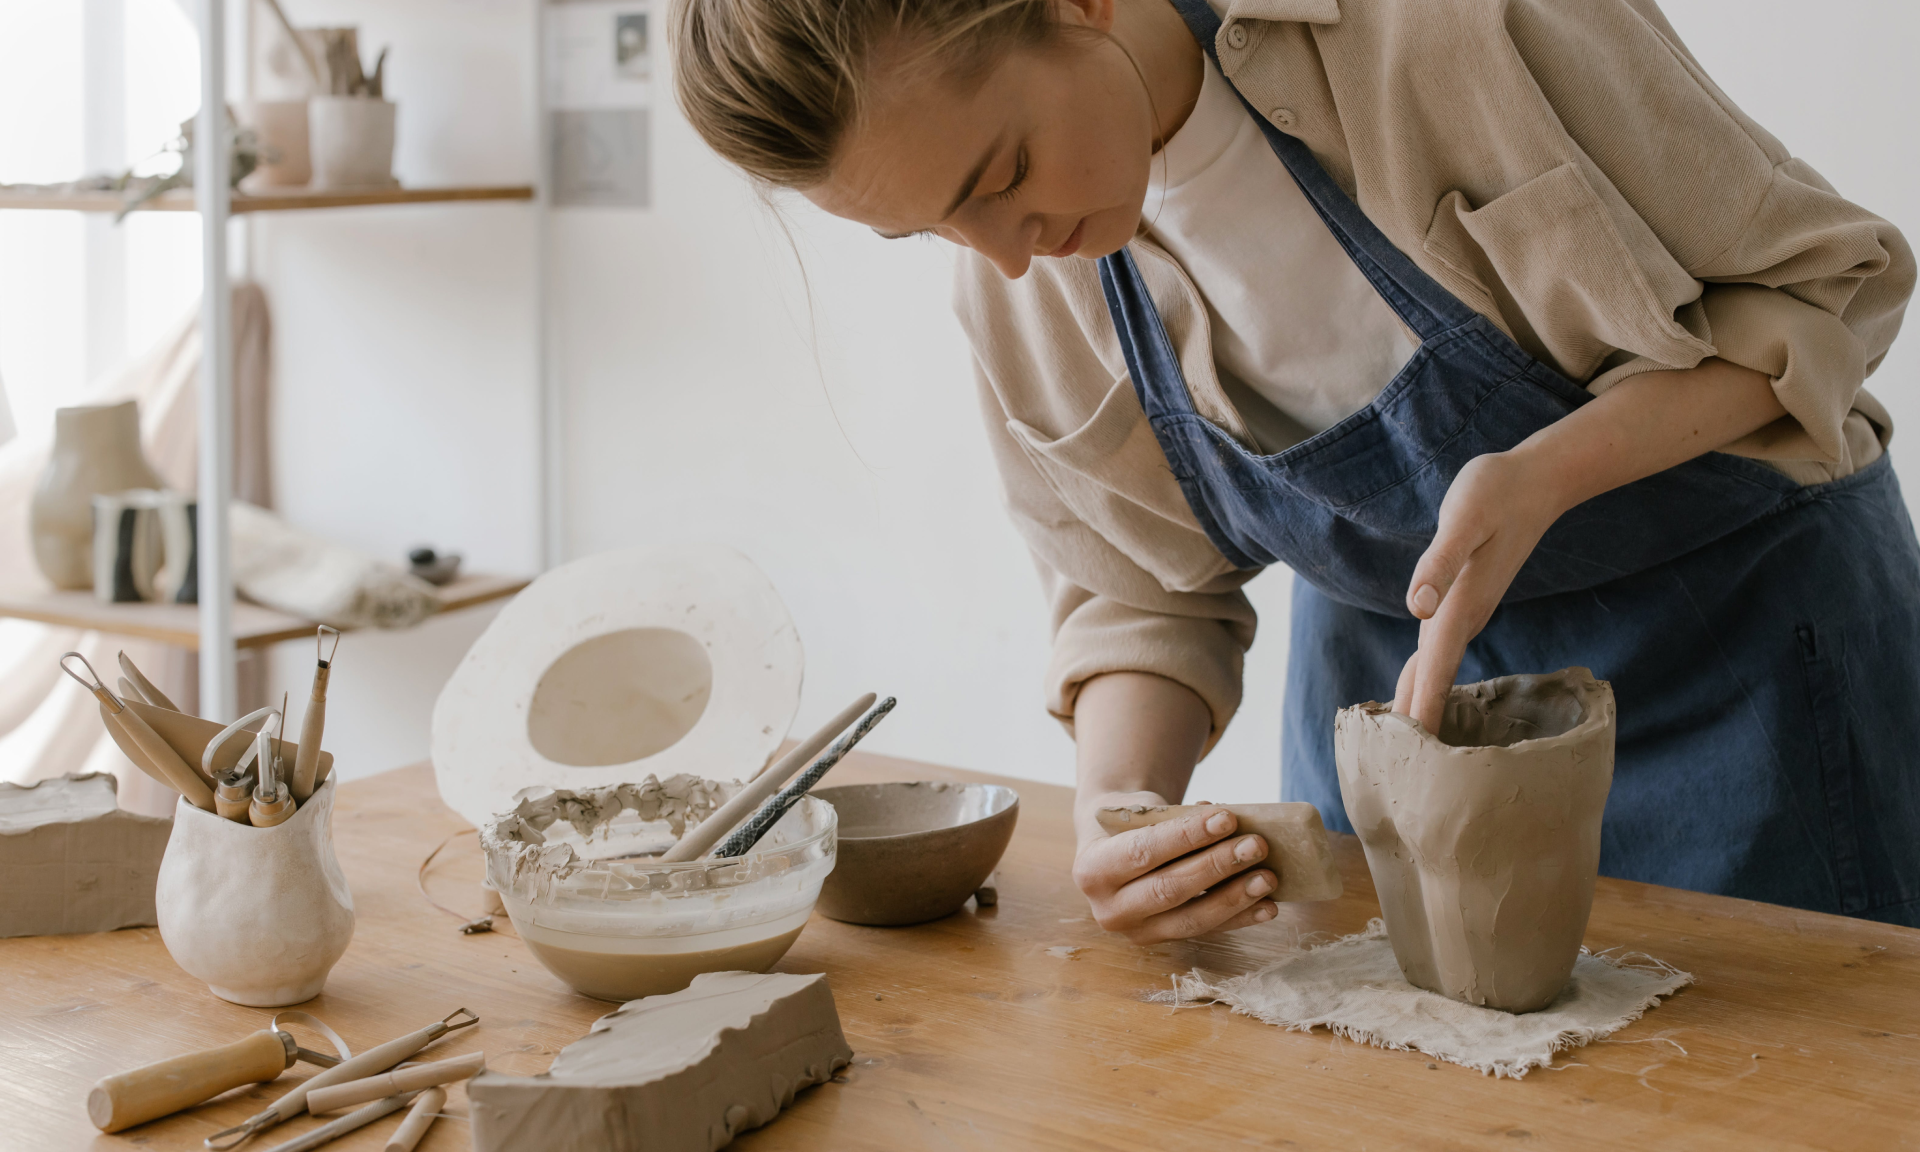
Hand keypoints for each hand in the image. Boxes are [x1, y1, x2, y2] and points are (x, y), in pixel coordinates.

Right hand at [1072, 791, 1278, 943]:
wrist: (1112, 848)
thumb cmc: (1131, 824)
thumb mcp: (1140, 812)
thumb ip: (1175, 818)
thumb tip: (1227, 820)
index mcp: (1092, 869)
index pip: (1144, 851)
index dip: (1188, 836)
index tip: (1228, 818)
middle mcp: (1108, 909)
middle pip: (1169, 889)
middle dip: (1217, 866)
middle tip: (1256, 845)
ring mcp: (1136, 932)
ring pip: (1191, 919)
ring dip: (1235, 898)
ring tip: (1268, 877)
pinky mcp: (1162, 942)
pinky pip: (1206, 931)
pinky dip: (1239, 919)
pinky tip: (1267, 906)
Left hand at [1394, 450, 1565, 733]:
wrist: (1539, 480)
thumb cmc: (1497, 491)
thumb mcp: (1464, 517)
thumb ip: (1440, 562)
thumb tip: (1417, 606)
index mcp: (1459, 604)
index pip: (1432, 668)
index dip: (1419, 709)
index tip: (1409, 757)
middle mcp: (1463, 615)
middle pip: (1432, 678)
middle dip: (1416, 721)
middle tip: (1395, 769)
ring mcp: (1466, 610)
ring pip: (1435, 666)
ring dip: (1420, 701)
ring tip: (1399, 744)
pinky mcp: (1465, 600)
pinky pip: (1440, 650)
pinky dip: (1427, 675)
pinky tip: (1421, 688)